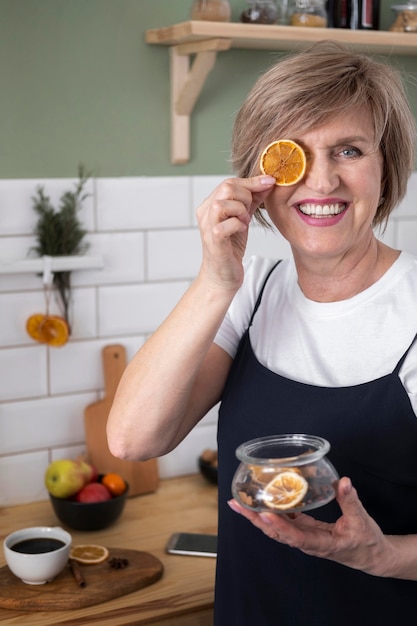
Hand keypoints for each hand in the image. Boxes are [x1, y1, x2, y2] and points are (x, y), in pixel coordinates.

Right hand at [196, 175, 274, 291]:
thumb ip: (252, 200)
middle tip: (249, 213)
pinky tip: (241, 231)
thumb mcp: (243, 218)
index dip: (252, 181)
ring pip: (224, 203)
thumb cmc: (230, 248)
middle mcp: (205, 213)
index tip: (270, 181)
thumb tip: (267, 182)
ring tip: (244, 223)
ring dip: (241, 211)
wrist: (222, 276)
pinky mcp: (213, 240)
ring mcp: (208, 226)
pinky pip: (227, 224)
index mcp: (210, 205)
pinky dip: (238, 225)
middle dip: (246, 197)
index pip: (229, 182)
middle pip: (226, 187)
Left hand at [228, 477, 395, 577]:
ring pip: (277, 528)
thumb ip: (351, 501)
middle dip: (255, 519)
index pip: (296, 537)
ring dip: (258, 515)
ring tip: (240, 502)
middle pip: (277, 532)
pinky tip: (264, 499)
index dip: (280, 527)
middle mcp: (308, 542)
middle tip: (236, 504)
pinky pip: (284, 522)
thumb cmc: (366, 541)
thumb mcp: (362, 521)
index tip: (265, 514)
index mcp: (322, 543)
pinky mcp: (305, 530)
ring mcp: (304, 537)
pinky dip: (272, 511)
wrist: (370, 556)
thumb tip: (343, 481)